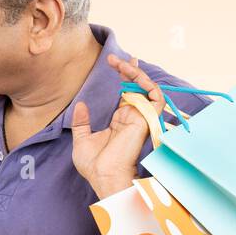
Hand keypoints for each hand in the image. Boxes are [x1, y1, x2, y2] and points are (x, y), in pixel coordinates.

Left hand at [72, 53, 166, 199]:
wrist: (103, 176)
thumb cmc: (94, 165)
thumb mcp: (81, 140)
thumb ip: (81, 122)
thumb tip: (80, 105)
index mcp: (121, 121)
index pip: (127, 92)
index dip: (124, 75)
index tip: (114, 62)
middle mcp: (133, 117)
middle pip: (138, 86)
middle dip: (129, 69)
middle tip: (114, 58)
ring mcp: (141, 118)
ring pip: (147, 88)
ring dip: (135, 73)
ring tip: (121, 63)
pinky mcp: (147, 119)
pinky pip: (155, 96)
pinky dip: (147, 83)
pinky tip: (133, 75)